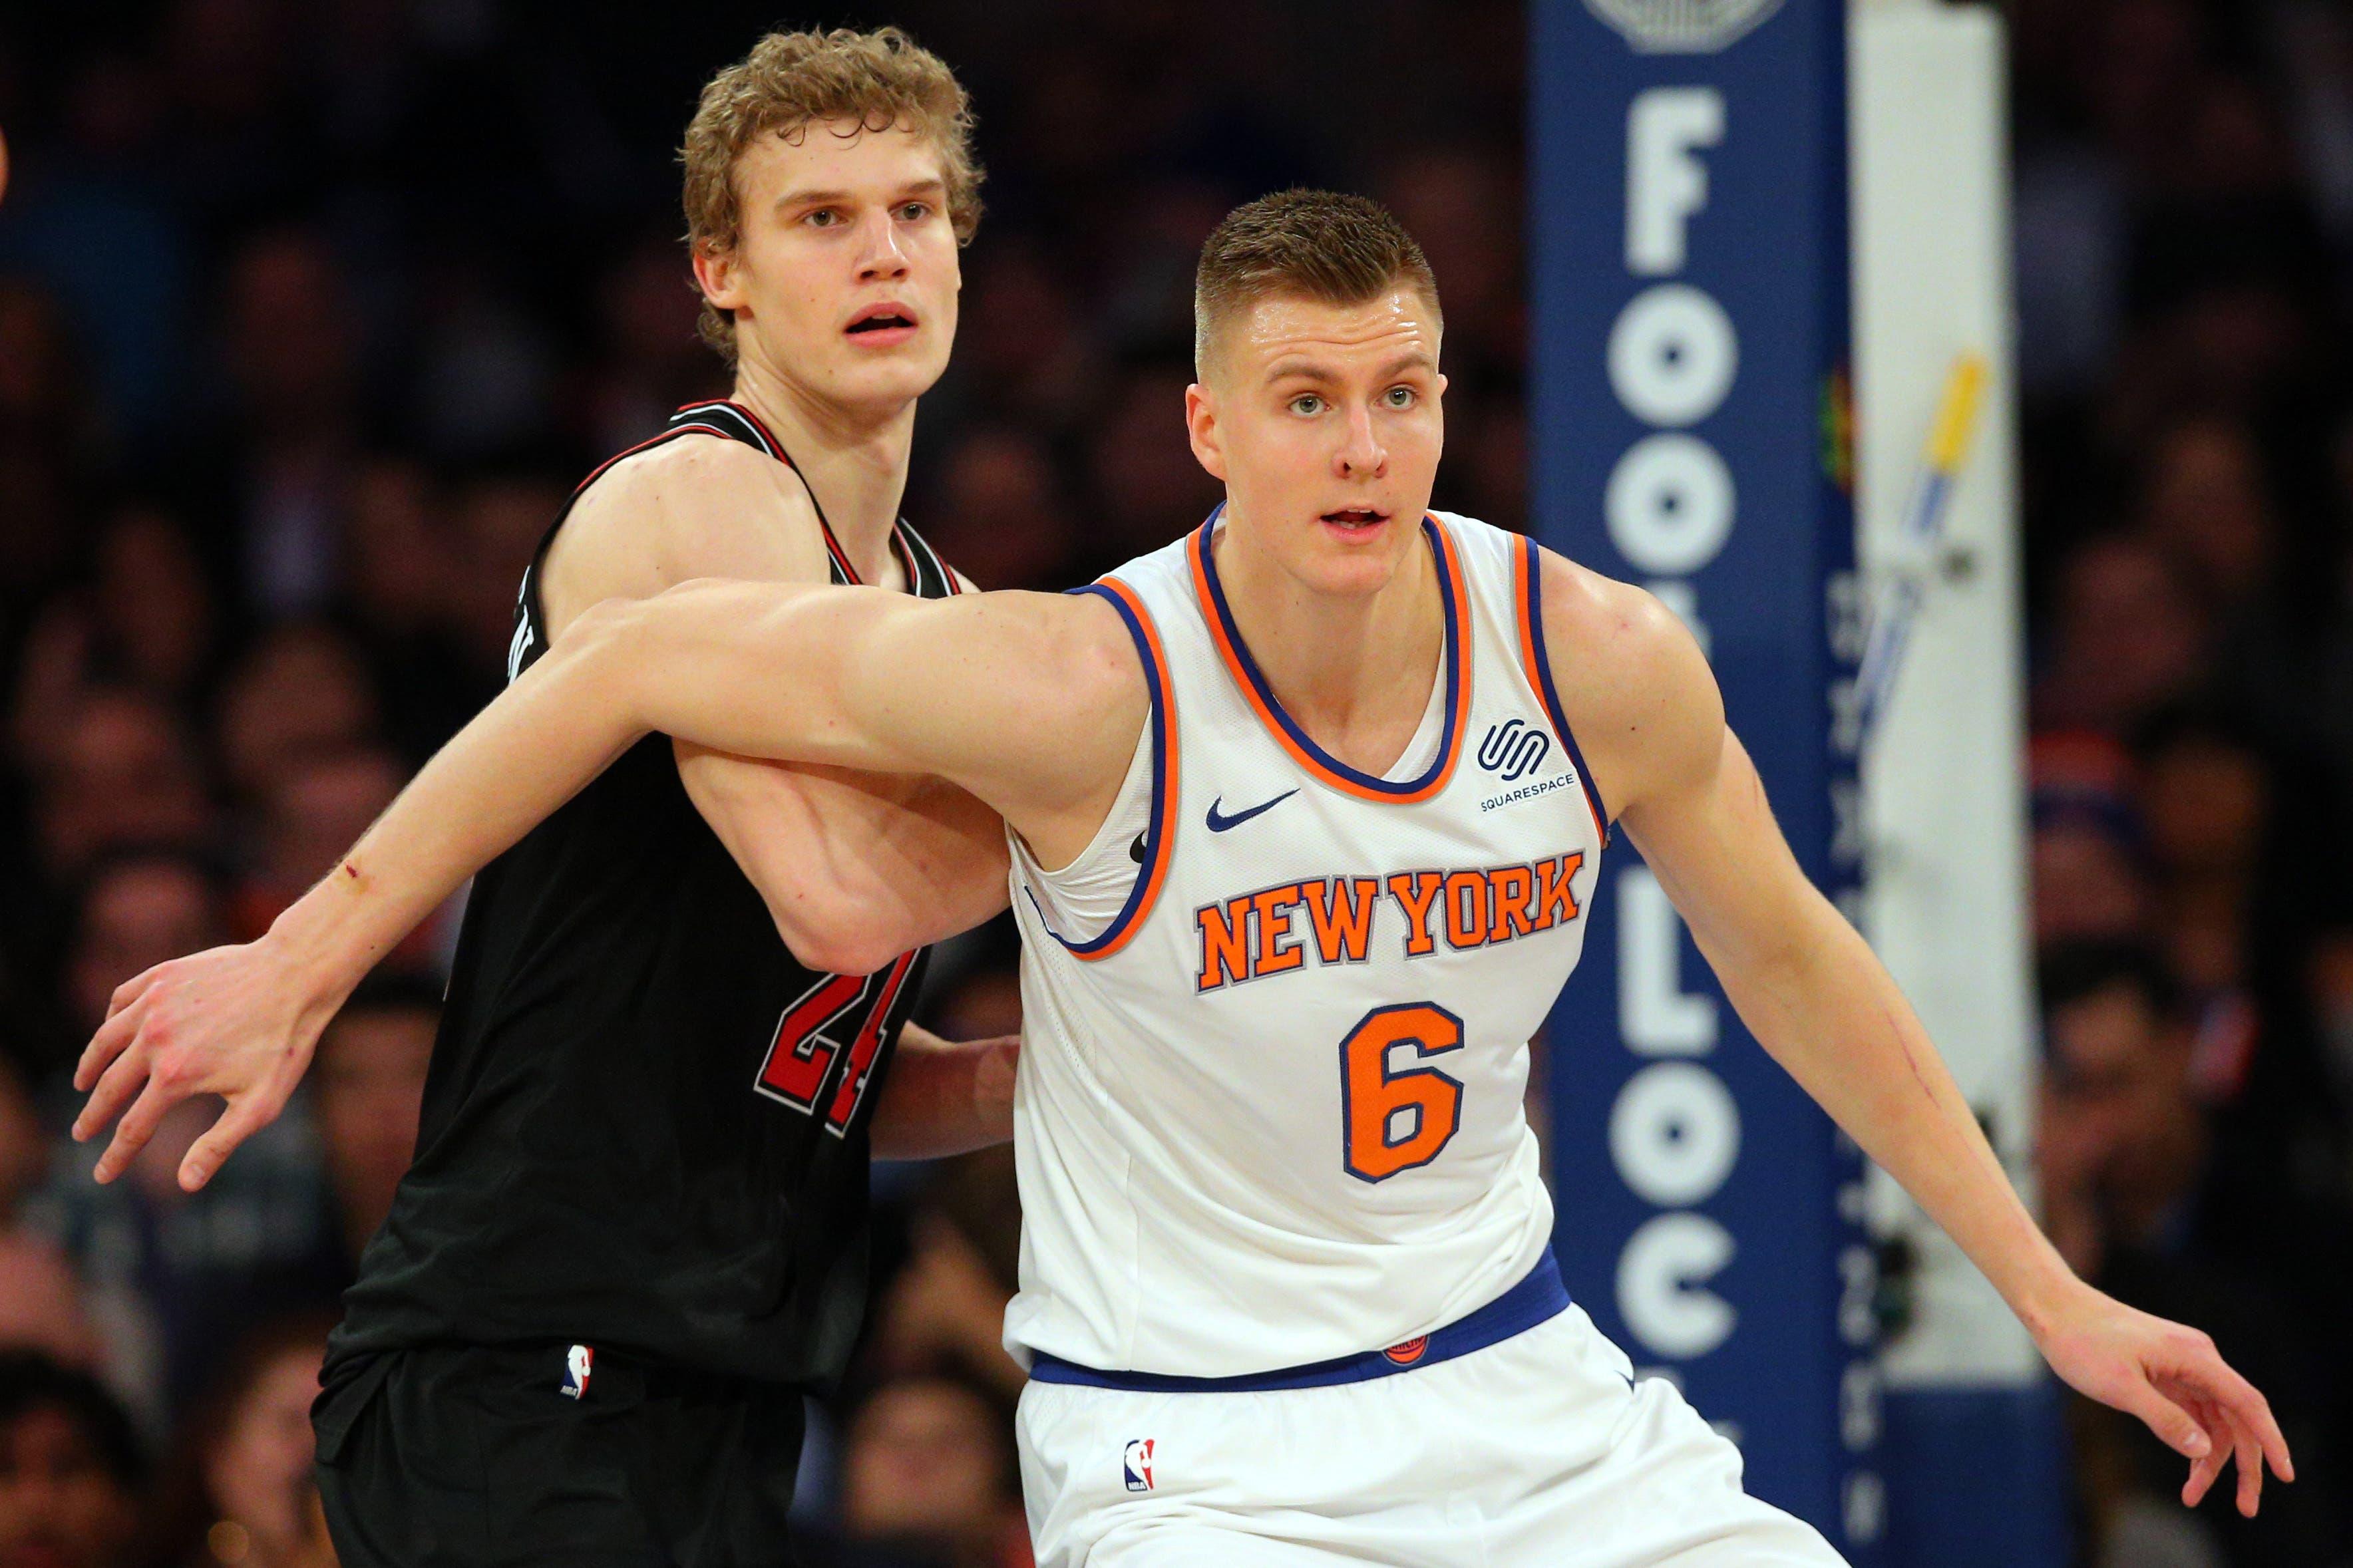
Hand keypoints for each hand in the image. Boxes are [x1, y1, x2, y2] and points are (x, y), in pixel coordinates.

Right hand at [71, 935, 347, 1191]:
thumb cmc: (284, 1044)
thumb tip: (186, 1184)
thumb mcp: (260, 1103)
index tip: (102, 1176)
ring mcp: (154, 1004)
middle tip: (81, 1133)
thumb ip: (219, 1144)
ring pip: (105, 1041)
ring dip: (90, 1066)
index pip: (133, 1129)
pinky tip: (110, 1031)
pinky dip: (110, 1020)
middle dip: (93, 1116)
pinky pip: (122, 1000)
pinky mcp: (162, 976)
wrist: (297, 975)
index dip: (115, 1156)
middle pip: (110, 1087)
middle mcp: (155, 1039)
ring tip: (82, 1084)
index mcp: (175, 1076)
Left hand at [2032, 1280, 2291, 1515]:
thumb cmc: (2082, 1342)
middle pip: (2237, 1418)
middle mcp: (2198, 1360)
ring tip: (2193, 1495)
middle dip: (2244, 1465)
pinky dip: (2193, 1441)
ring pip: (2215, 1420)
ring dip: (2212, 1459)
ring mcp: (2183, 1366)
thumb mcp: (2121, 1387)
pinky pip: (2193, 1413)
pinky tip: (2188, 1469)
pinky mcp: (2166, 1373)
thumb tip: (2204, 1451)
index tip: (2286, 1476)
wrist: (2054, 1309)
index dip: (2271, 1441)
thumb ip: (2165, 1419)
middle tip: (2247, 1509)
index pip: (2248, 1404)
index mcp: (2196, 1357)